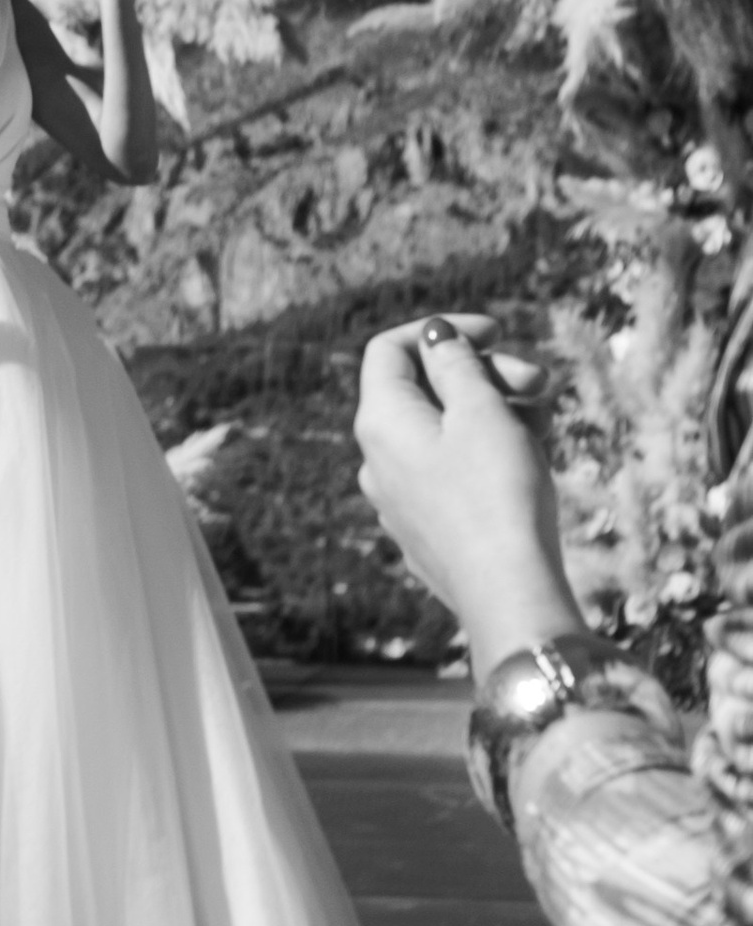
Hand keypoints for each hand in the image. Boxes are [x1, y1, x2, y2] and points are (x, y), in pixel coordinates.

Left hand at [352, 315, 583, 673]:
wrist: (511, 594)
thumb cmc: (496, 496)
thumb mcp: (480, 413)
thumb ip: (456, 365)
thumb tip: (435, 338)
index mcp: (380, 422)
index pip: (389, 350)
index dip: (442, 330)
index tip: (498, 332)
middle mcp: (378, 460)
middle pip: (424, 391)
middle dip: (485, 375)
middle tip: (540, 382)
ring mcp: (402, 498)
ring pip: (447, 432)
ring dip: (497, 413)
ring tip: (547, 423)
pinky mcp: (431, 528)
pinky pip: (455, 471)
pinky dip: (491, 452)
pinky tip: (535, 457)